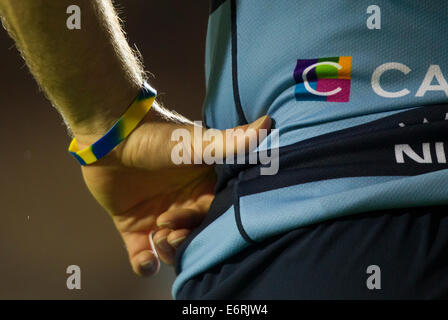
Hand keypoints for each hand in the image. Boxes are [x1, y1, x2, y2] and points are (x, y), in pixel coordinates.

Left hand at [76, 108, 271, 275]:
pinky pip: (143, 256)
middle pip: (195, 236)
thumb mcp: (194, 142)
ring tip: (157, 237)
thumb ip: (229, 142)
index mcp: (204, 189)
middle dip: (186, 242)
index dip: (206, 224)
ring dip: (168, 253)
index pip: (215, 216)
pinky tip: (144, 259)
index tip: (188, 217)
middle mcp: (184, 205)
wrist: (109, 134)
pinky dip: (145, 264)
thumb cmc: (154, 136)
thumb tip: (268, 124)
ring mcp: (159, 217)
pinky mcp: (133, 226)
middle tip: (170, 232)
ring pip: (173, 250)